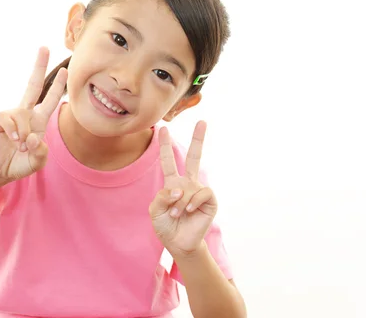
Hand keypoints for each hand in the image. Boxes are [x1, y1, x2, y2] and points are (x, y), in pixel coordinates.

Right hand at [0, 47, 66, 181]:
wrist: (0, 171)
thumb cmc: (21, 163)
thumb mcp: (37, 162)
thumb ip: (41, 153)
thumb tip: (34, 138)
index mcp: (38, 120)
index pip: (50, 99)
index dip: (58, 85)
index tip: (65, 70)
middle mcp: (25, 113)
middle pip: (33, 85)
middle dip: (39, 66)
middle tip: (44, 47)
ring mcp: (10, 115)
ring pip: (23, 115)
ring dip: (25, 134)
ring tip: (21, 146)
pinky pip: (9, 120)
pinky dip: (14, 132)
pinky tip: (14, 140)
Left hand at [149, 121, 217, 256]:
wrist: (178, 243)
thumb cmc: (166, 226)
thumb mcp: (155, 210)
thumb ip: (161, 196)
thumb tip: (179, 189)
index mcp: (172, 183)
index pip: (168, 160)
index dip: (165, 145)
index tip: (163, 129)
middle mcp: (187, 183)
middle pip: (194, 157)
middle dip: (198, 139)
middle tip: (202, 121)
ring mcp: (199, 191)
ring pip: (189, 186)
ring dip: (180, 202)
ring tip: (177, 214)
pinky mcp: (210, 201)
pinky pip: (201, 193)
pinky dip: (192, 202)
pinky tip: (188, 212)